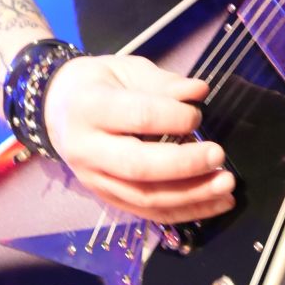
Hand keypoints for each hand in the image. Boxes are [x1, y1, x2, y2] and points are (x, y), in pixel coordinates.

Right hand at [42, 54, 234, 222]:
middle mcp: (87, 149)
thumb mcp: (126, 70)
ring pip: (145, 197)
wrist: (58, 109)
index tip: (198, 115)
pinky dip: (185, 212)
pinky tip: (215, 204)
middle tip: (219, 156)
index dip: (174, 118)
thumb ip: (163, 83)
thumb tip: (199, 92)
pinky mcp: (107, 199)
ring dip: (191, 196)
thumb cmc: (98, 84)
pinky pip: (148, 213)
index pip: (137, 117)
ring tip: (226, 187)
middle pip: (139, 166)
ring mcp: (95, 180)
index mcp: (90, 107)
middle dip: (185, 164)